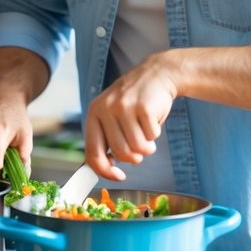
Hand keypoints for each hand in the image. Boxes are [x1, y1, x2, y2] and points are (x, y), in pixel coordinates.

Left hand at [84, 54, 177, 180]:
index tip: (118, 176)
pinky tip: (152, 118)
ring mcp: (125, 106)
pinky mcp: (144, 107)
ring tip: (146, 130)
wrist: (157, 74)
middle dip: (135, 156)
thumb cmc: (134, 101)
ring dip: (147, 146)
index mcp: (94, 112)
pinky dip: (155, 133)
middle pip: (121, 153)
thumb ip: (106, 138)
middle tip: (139, 145)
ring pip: (138, 148)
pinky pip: (152, 136)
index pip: (93, 151)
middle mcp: (106, 109)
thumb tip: (104, 169)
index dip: (105, 170)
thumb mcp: (112, 114)